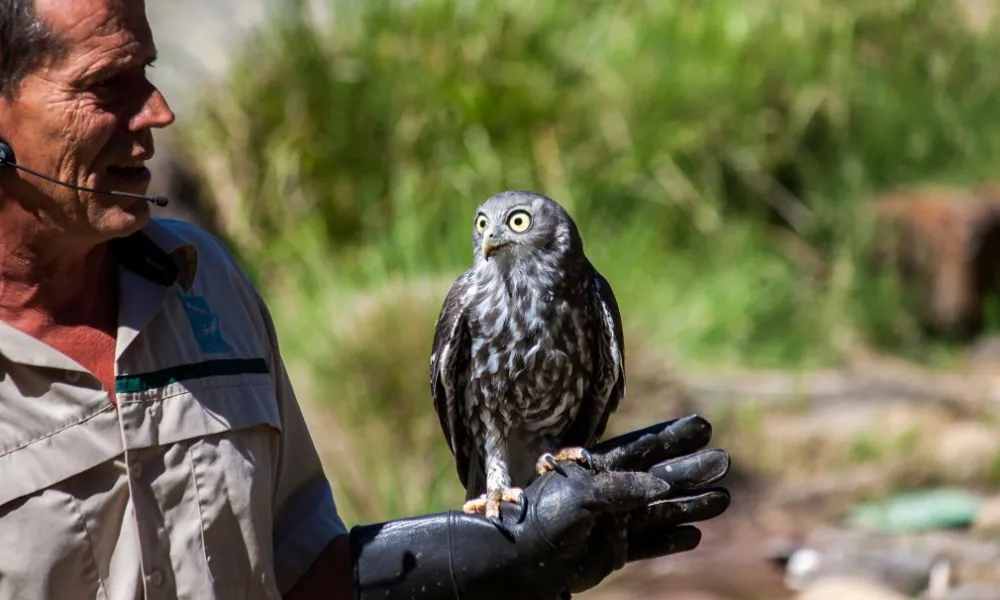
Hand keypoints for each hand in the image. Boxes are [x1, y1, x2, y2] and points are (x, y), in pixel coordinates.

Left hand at [350, 413, 730, 599]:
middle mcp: (610, 492)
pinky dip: (670, 539)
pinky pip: (649, 543)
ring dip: (690, 504)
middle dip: (691, 469)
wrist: (517, 562)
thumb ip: (619, 488)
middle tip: (724, 460)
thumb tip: (661, 483)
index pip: (643, 448)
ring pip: (660, 510)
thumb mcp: (579, 497)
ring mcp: (613, 521)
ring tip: (722, 498)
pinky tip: (694, 534)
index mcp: (598, 468)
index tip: (702, 425)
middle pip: (660, 477)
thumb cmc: (541, 520)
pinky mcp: (612, 550)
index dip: (672, 437)